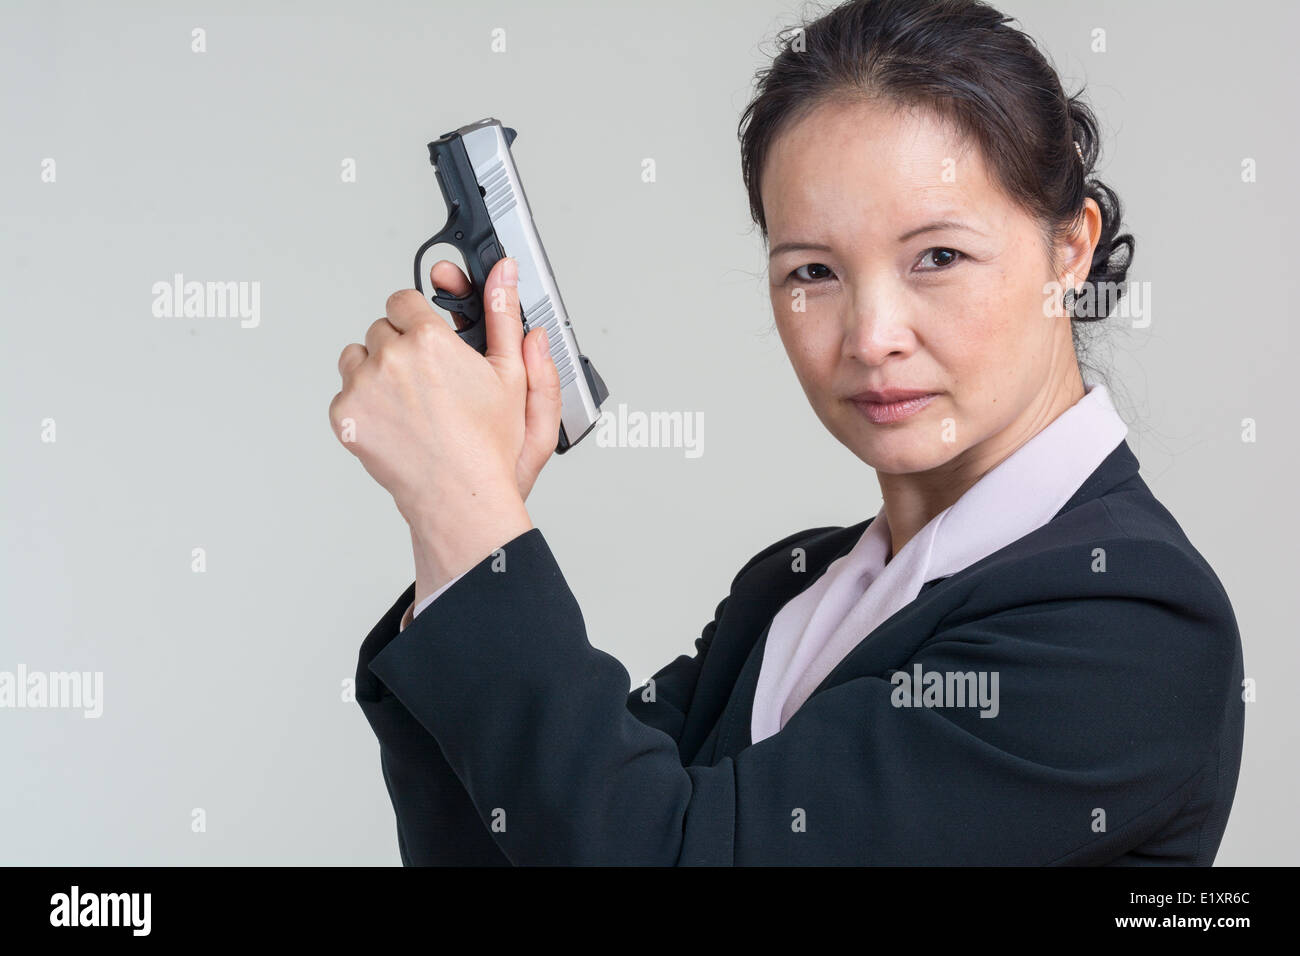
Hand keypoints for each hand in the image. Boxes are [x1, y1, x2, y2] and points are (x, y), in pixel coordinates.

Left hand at [328, 257, 553, 590]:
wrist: (460, 496)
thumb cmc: (488, 443)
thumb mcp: (509, 374)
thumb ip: (503, 315)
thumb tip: (504, 273)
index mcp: (430, 339)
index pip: (402, 300)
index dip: (417, 320)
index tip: (427, 339)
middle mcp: (390, 357)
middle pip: (380, 329)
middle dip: (399, 347)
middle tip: (427, 381)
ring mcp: (362, 387)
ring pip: (357, 357)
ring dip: (376, 371)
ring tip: (409, 402)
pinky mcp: (345, 414)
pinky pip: (345, 393)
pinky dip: (364, 404)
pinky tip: (395, 423)